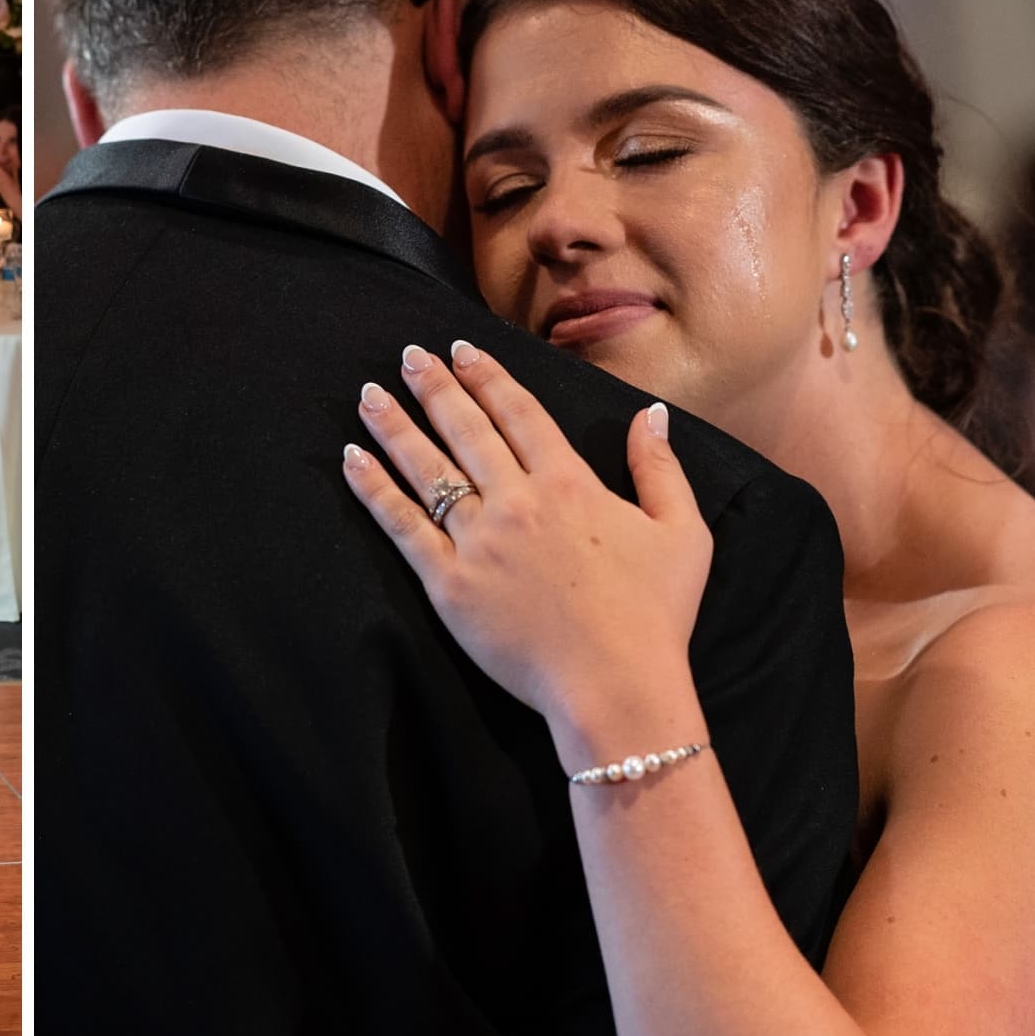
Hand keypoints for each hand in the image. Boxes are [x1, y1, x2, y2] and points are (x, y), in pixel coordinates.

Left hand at [341, 340, 711, 747]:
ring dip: (394, 426)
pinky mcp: (448, 583)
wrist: (616, 684)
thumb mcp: (681, 533)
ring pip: (427, 468)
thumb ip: (660, 468)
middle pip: (466, 429)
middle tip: (407, 356)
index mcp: (569, 484)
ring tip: (369, 395)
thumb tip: (650, 413)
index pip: (519, 414)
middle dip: (434, 386)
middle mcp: (517, 502)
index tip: (462, 351)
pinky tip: (352, 459)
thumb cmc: (654, 615)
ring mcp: (478, 541)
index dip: (487, 378)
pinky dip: (374, 488)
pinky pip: (402, 525)